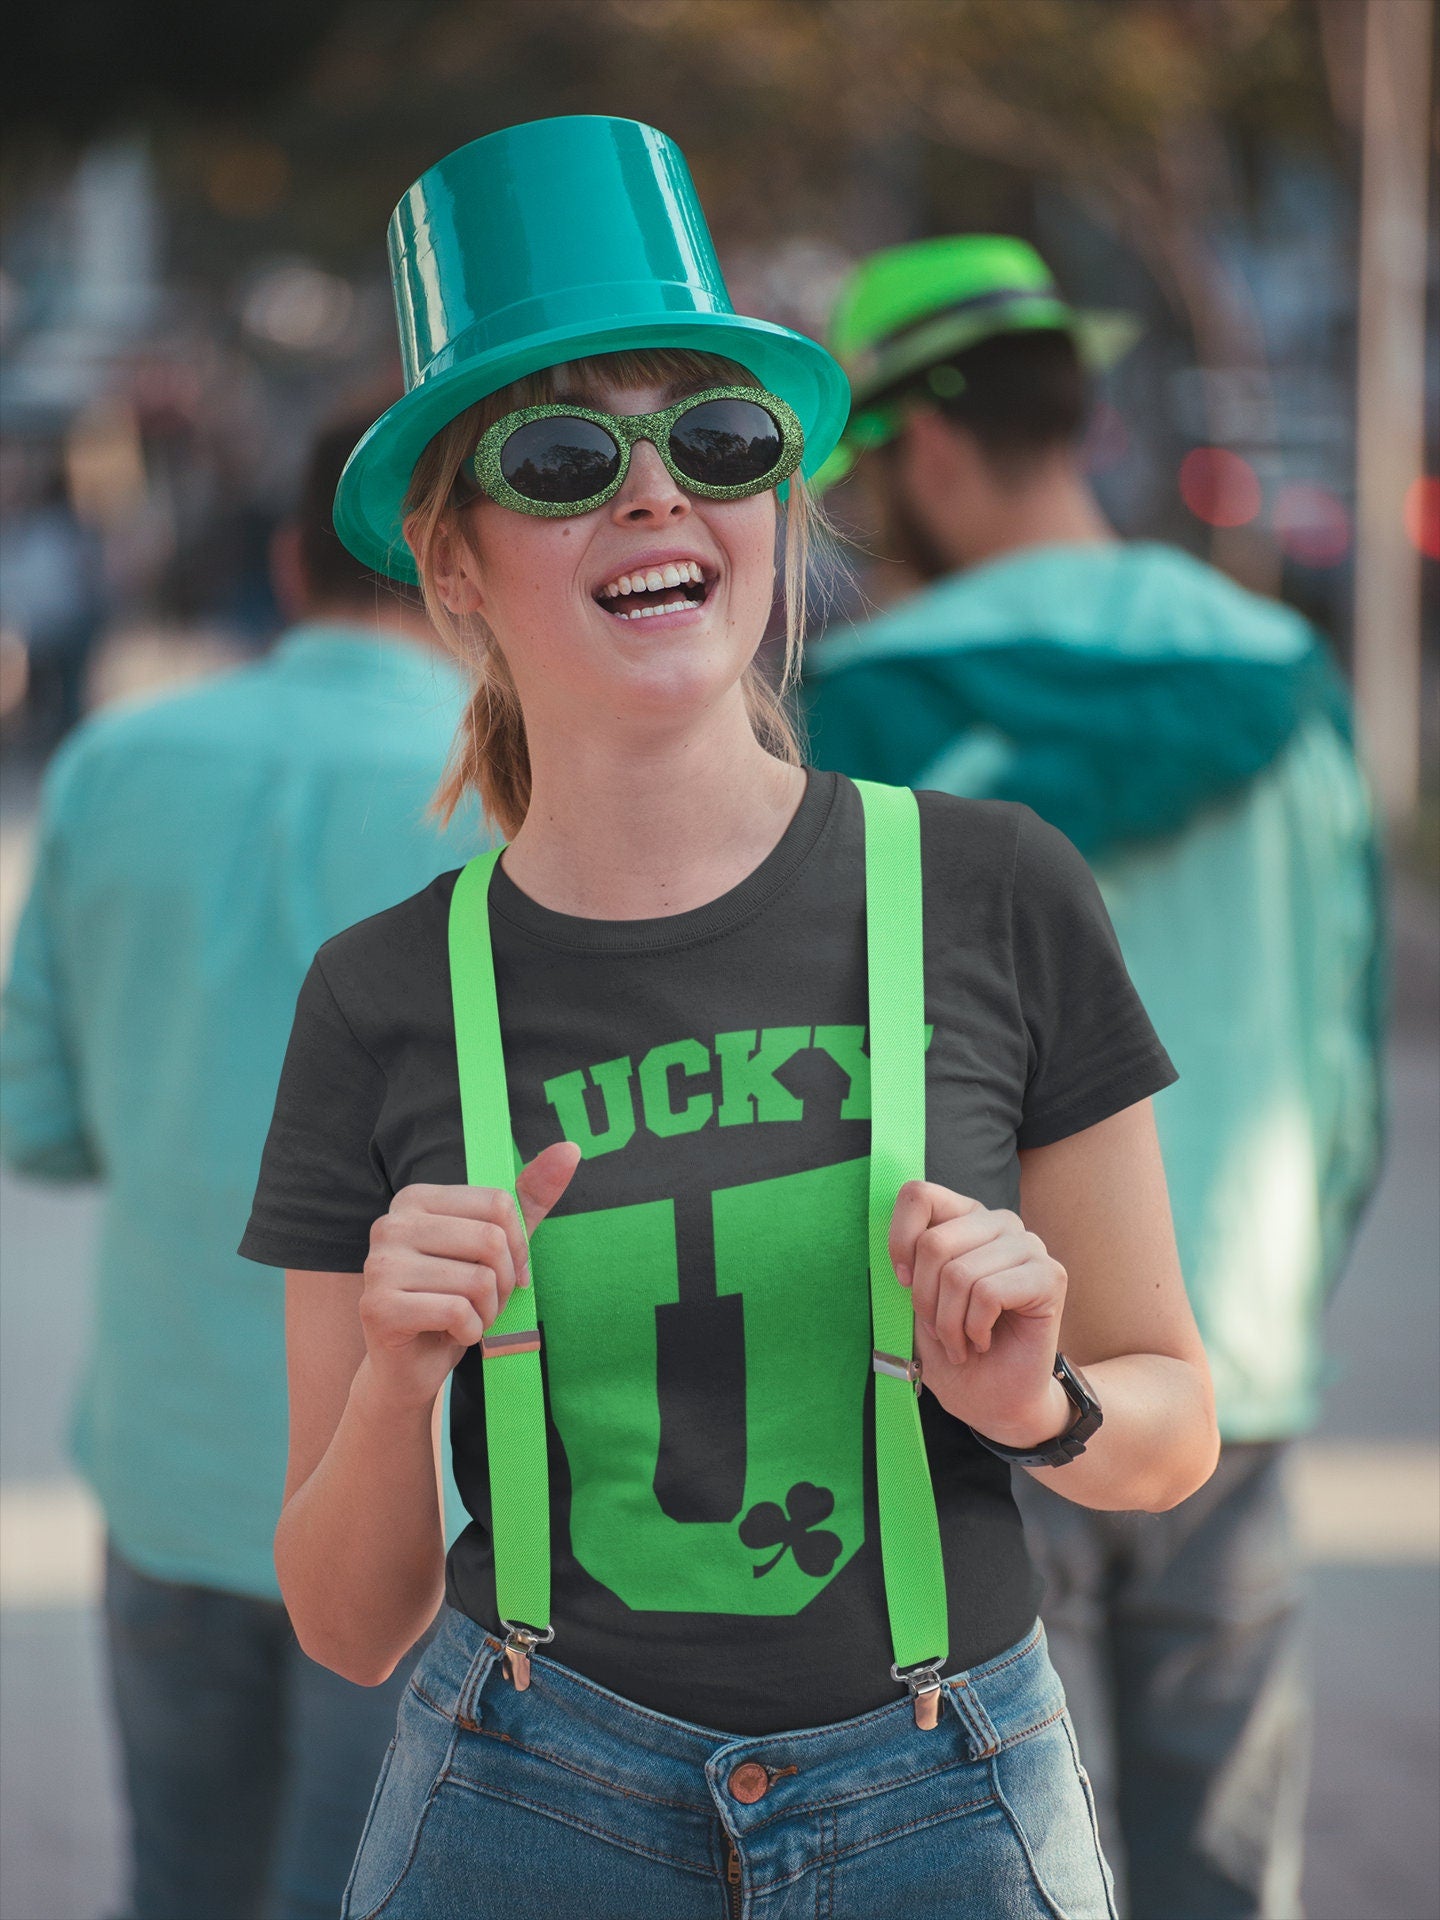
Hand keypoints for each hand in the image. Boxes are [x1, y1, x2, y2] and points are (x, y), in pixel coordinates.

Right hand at [357, 1140, 581, 1413]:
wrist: (410, 1366)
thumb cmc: (454, 1299)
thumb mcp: (497, 1245)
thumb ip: (529, 1198)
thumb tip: (570, 1148)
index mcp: (415, 1198)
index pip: (497, 1203)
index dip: (518, 1246)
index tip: (510, 1273)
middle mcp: (390, 1223)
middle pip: (489, 1240)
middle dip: (504, 1282)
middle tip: (488, 1302)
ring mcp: (379, 1264)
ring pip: (477, 1279)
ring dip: (489, 1311)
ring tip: (470, 1318)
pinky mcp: (378, 1306)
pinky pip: (457, 1312)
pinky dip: (470, 1331)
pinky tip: (453, 1334)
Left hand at [888, 1181, 1070, 1447]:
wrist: (995, 1400)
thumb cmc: (954, 1349)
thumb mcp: (916, 1302)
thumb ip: (908, 1264)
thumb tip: (891, 1245)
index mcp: (963, 1218)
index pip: (918, 1194)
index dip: (899, 1240)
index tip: (903, 1283)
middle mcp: (998, 1222)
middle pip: (934, 1243)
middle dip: (925, 1300)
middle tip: (939, 1330)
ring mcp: (1028, 1245)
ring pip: (959, 1273)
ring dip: (949, 1323)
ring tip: (961, 1341)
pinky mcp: (1050, 1276)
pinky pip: (988, 1293)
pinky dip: (975, 1328)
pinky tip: (984, 1340)